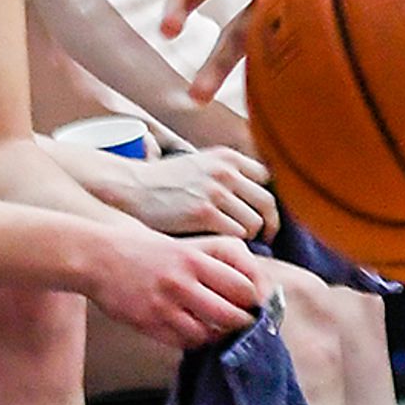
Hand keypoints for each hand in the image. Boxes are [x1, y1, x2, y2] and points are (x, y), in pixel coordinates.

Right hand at [82, 224, 264, 350]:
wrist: (97, 257)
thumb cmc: (146, 250)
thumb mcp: (184, 246)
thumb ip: (215, 262)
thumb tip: (251, 286)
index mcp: (195, 259)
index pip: (243, 287)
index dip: (255, 300)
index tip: (257, 304)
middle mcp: (181, 282)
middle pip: (230, 315)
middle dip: (243, 323)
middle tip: (246, 324)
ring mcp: (163, 305)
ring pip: (207, 333)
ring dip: (218, 336)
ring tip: (220, 330)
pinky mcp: (147, 323)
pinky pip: (182, 342)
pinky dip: (195, 341)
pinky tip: (196, 333)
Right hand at [110, 144, 277, 240]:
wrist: (133, 190)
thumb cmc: (166, 181)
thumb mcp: (201, 163)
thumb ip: (227, 172)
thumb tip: (255, 194)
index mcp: (228, 158)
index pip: (267, 178)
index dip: (267, 199)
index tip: (265, 213)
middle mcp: (226, 172)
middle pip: (267, 202)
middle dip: (271, 223)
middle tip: (267, 237)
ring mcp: (215, 192)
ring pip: (254, 222)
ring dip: (250, 236)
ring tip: (240, 244)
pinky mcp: (204, 214)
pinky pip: (236, 234)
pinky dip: (234, 244)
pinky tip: (224, 247)